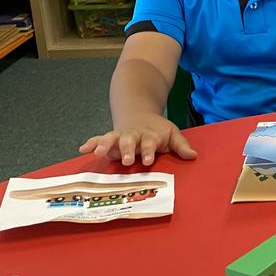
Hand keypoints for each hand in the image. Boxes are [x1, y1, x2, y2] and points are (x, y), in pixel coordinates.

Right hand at [79, 113, 197, 166]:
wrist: (140, 115)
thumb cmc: (158, 130)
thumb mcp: (173, 134)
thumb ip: (181, 146)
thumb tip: (193, 156)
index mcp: (150, 135)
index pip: (150, 143)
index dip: (149, 151)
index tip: (147, 160)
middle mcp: (134, 135)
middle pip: (129, 140)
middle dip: (126, 149)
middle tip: (125, 160)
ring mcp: (121, 135)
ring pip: (112, 138)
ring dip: (105, 145)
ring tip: (99, 153)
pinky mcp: (110, 138)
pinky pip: (99, 139)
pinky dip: (91, 143)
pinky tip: (82, 149)